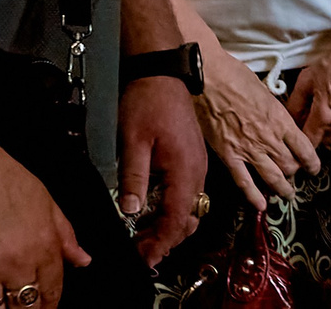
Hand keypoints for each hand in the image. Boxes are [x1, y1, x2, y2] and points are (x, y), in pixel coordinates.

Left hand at [119, 72, 207, 265]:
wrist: (163, 71)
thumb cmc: (147, 103)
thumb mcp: (133, 142)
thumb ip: (134, 179)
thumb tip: (132, 213)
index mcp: (185, 171)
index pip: (177, 222)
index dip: (160, 244)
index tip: (142, 258)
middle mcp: (198, 171)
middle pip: (187, 220)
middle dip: (165, 240)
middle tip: (139, 250)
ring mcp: (198, 164)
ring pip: (189, 208)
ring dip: (169, 226)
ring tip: (144, 235)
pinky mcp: (193, 157)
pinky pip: (188, 193)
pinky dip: (173, 209)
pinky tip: (153, 210)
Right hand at [195, 41, 320, 209]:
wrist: (209, 78)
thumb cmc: (236, 77)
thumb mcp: (265, 91)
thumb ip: (274, 111)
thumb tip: (278, 120)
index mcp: (280, 120)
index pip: (304, 148)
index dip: (312, 162)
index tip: (314, 167)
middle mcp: (269, 138)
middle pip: (290, 166)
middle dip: (295, 173)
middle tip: (295, 177)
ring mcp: (248, 149)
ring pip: (273, 177)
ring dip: (282, 189)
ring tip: (286, 195)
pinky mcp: (229, 155)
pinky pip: (244, 181)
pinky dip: (254, 196)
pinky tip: (261, 205)